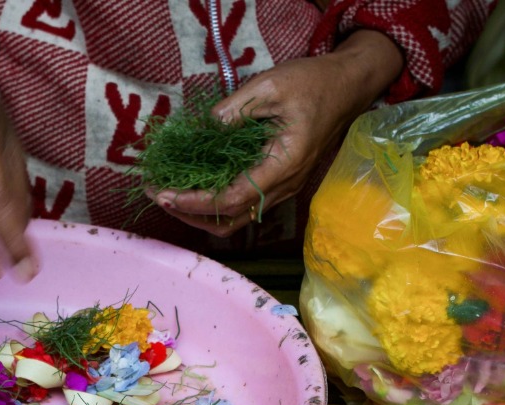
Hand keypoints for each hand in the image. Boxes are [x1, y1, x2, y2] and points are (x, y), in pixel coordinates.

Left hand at [150, 31, 403, 237]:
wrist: (348, 87)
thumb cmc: (313, 84)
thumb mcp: (271, 86)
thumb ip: (235, 109)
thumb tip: (204, 130)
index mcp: (283, 165)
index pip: (232, 198)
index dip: (195, 201)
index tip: (164, 193)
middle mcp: (284, 186)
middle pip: (231, 220)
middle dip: (190, 213)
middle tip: (156, 194)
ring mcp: (283, 188)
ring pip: (237, 217)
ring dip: (200, 212)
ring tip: (168, 194)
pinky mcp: (278, 182)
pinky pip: (243, 204)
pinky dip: (215, 202)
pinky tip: (194, 185)